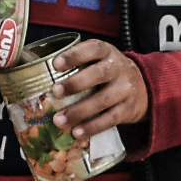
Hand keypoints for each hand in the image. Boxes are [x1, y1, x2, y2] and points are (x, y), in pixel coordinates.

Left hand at [32, 38, 150, 135]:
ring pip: (103, 100)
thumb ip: (77, 63)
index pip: (93, 49)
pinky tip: (77, 132)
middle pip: (99, 74)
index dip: (75, 55)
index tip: (56, 64)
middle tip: (55, 91)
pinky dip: (92, 127)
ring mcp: (126, 89)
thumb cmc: (109, 73)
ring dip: (79, 111)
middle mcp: (118, 68)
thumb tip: (34, 71)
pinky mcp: (128, 110)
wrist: (146, 88)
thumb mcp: (99, 61)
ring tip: (59, 120)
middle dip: (76, 83)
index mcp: (107, 52)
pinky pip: (110, 119)